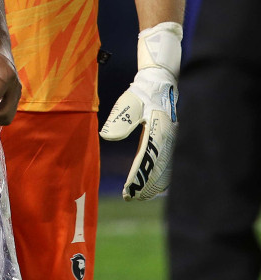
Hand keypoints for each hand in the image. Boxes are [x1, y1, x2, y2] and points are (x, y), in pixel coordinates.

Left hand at [100, 22, 181, 199]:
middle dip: (146, 185)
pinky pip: (170, 164)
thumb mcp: (128, 102)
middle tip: (132, 197)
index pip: (147, 159)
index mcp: (159, 130)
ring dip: (154, 184)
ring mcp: (174, 141)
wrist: (161, 81)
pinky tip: (155, 187)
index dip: (138, 176)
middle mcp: (169, 139)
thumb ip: (120, 120)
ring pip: (166, 169)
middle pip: (159, 169)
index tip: (128, 190)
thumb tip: (106, 136)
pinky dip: (163, 177)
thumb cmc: (142, 92)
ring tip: (139, 195)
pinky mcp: (173, 141)